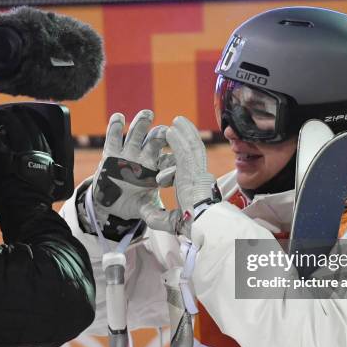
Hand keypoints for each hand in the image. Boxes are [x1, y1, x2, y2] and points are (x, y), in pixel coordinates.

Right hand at [0, 105, 55, 201]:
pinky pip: (48, 147)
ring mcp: (45, 159)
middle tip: (14, 110)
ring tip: (25, 118)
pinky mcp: (51, 167)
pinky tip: (38, 135)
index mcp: (17, 152)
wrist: (25, 213)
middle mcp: (33, 152)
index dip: (6, 117)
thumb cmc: (3, 196)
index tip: (0, 113)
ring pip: (40, 135)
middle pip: (29, 128)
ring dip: (33, 125)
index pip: (13, 127)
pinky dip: (42, 138)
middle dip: (21, 117)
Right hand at [89, 109, 175, 235]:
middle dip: (160, 136)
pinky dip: (115, 126)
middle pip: (156, 142)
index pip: (168, 164)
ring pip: (137, 134)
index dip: (170, 165)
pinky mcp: (111, 152)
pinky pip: (114, 136)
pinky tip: (118, 117)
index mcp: (157, 171)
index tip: (169, 170)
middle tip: (163, 132)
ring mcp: (129, 153)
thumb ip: (157, 214)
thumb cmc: (131, 203)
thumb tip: (175, 223)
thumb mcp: (145, 209)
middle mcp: (145, 159)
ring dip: (142, 123)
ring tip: (147, 115)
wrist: (110, 203)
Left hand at [162, 116, 219, 236]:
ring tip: (176, 121)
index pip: (187, 169)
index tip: (171, 155)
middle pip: (193, 153)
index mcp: (195, 188)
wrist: (203, 225)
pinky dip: (180, 138)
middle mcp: (199, 177)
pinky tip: (172, 128)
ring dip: (184, 133)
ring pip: (192, 148)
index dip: (180, 159)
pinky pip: (186, 150)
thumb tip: (143, 212)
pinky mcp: (194, 171)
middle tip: (178, 127)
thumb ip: (155, 215)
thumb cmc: (191, 226)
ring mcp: (198, 173)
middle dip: (186, 138)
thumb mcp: (169, 221)